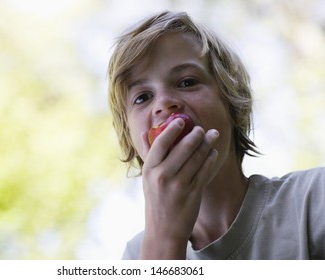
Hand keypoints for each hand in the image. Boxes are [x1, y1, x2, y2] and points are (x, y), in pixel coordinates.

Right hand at [140, 118, 218, 258]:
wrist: (163, 229)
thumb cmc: (155, 199)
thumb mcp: (147, 177)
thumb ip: (147, 153)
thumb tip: (144, 131)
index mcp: (149, 170)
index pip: (160, 144)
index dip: (171, 130)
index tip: (180, 121)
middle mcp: (163, 176)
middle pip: (183, 148)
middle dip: (195, 135)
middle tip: (202, 128)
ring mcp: (179, 185)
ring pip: (197, 158)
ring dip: (207, 144)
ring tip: (212, 135)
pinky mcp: (193, 193)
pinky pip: (205, 171)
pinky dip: (210, 159)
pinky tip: (213, 152)